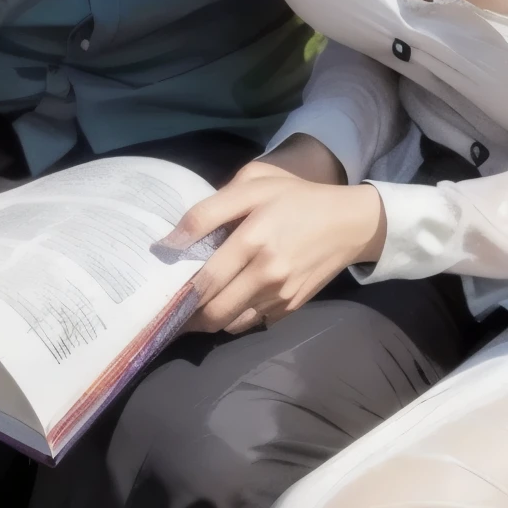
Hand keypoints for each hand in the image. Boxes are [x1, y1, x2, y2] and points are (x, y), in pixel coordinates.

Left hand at [166, 156, 386, 334]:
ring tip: (192, 310)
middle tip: (169, 310)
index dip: (178, 290)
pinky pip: (251, 323)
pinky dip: (234, 318)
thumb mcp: (254, 184)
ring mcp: (279, 295)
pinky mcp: (289, 308)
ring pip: (230, 322)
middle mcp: (266, 272)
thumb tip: (174, 239)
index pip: (205, 277)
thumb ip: (212, 207)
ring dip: (208, 320)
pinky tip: (227, 303)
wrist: (349, 224)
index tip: (159, 291)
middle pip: (213, 310)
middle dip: (187, 315)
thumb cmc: (295, 197)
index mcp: (254, 238)